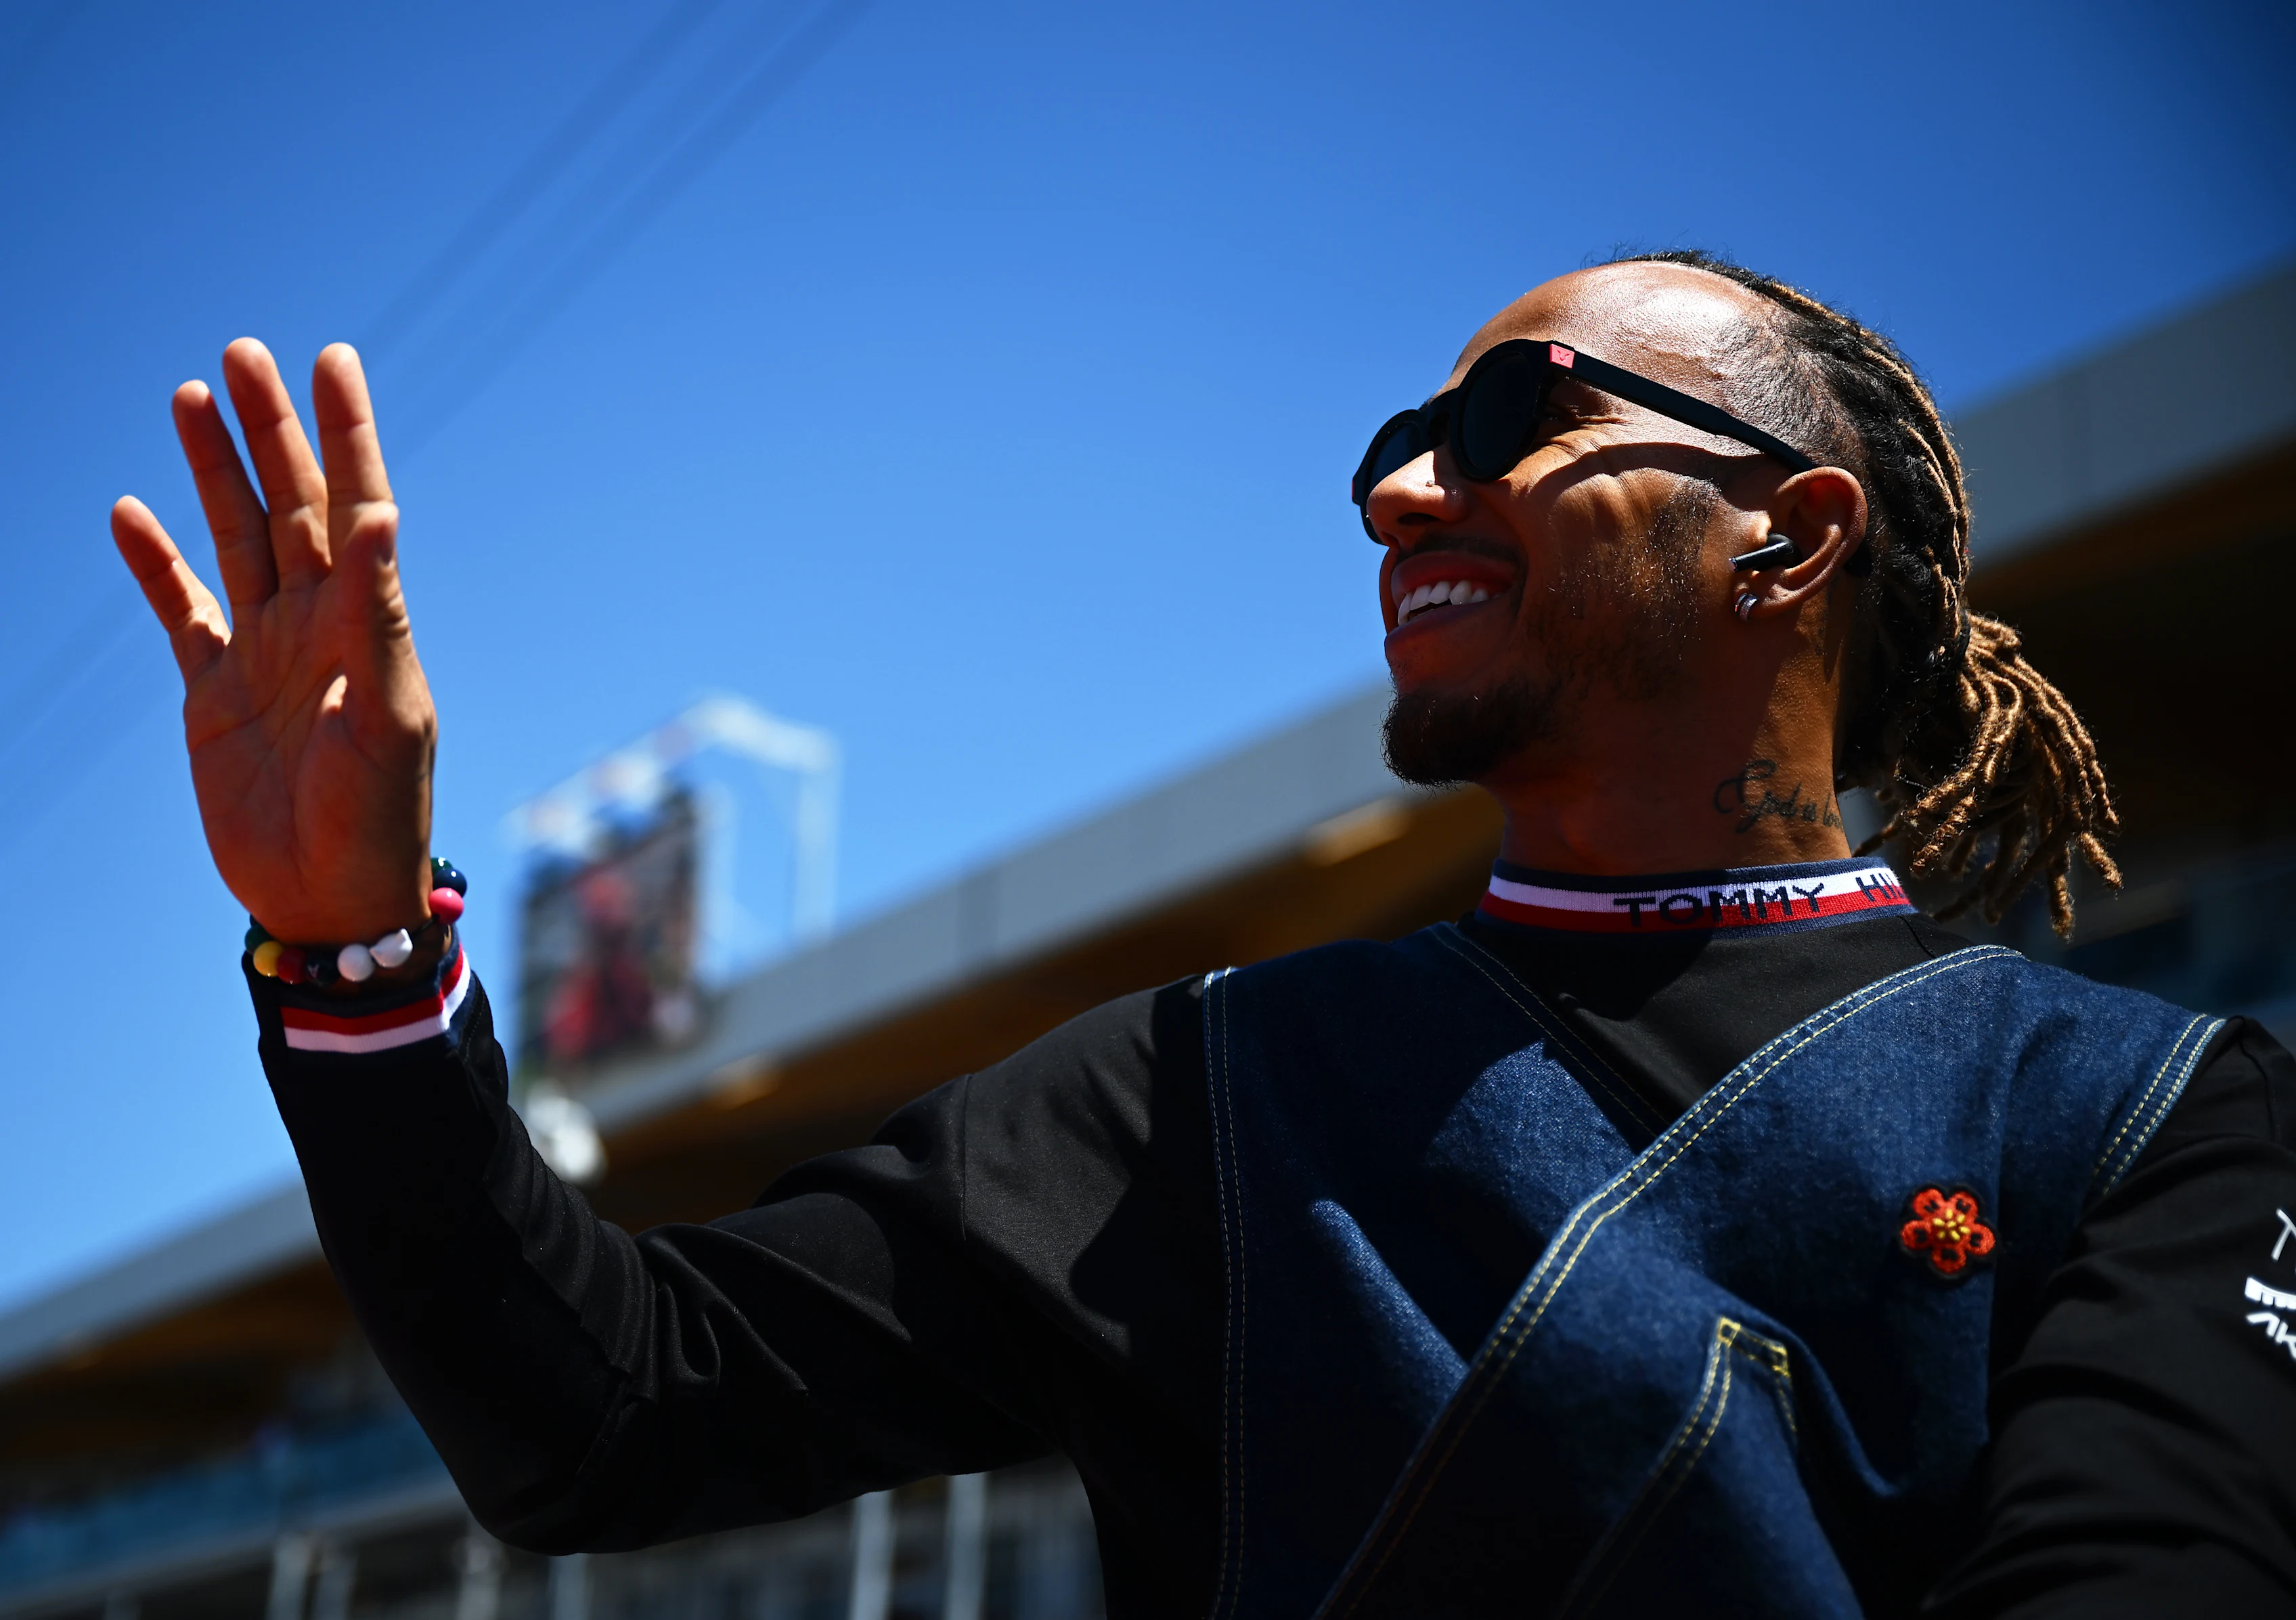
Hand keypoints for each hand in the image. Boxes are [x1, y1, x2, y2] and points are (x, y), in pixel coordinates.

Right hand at [112, 340, 436, 944]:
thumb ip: (380, 615)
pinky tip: (129, 512)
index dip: (345, 433)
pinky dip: (154, 564)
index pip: (356, 505)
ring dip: (214, 472)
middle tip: (245, 351)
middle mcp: (317, 625)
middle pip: (289, 505)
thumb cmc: (379, 815)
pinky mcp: (213, 696)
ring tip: (193, 397)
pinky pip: (179, 612)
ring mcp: (263, 655)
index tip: (332, 360)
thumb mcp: (388, 713)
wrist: (331, 901)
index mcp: (367, 622)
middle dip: (270, 429)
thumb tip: (381, 515)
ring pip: (235, 540)